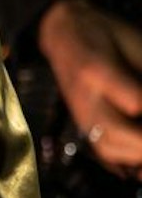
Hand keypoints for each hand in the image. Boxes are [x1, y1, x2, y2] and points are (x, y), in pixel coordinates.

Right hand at [39, 0, 141, 173]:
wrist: (63, 34)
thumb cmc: (105, 33)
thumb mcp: (135, 43)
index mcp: (97, 70)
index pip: (135, 103)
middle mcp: (84, 97)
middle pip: (115, 134)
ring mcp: (79, 112)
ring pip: (107, 147)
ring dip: (136, 157)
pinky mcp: (80, 122)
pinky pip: (102, 150)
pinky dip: (124, 162)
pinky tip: (137, 164)